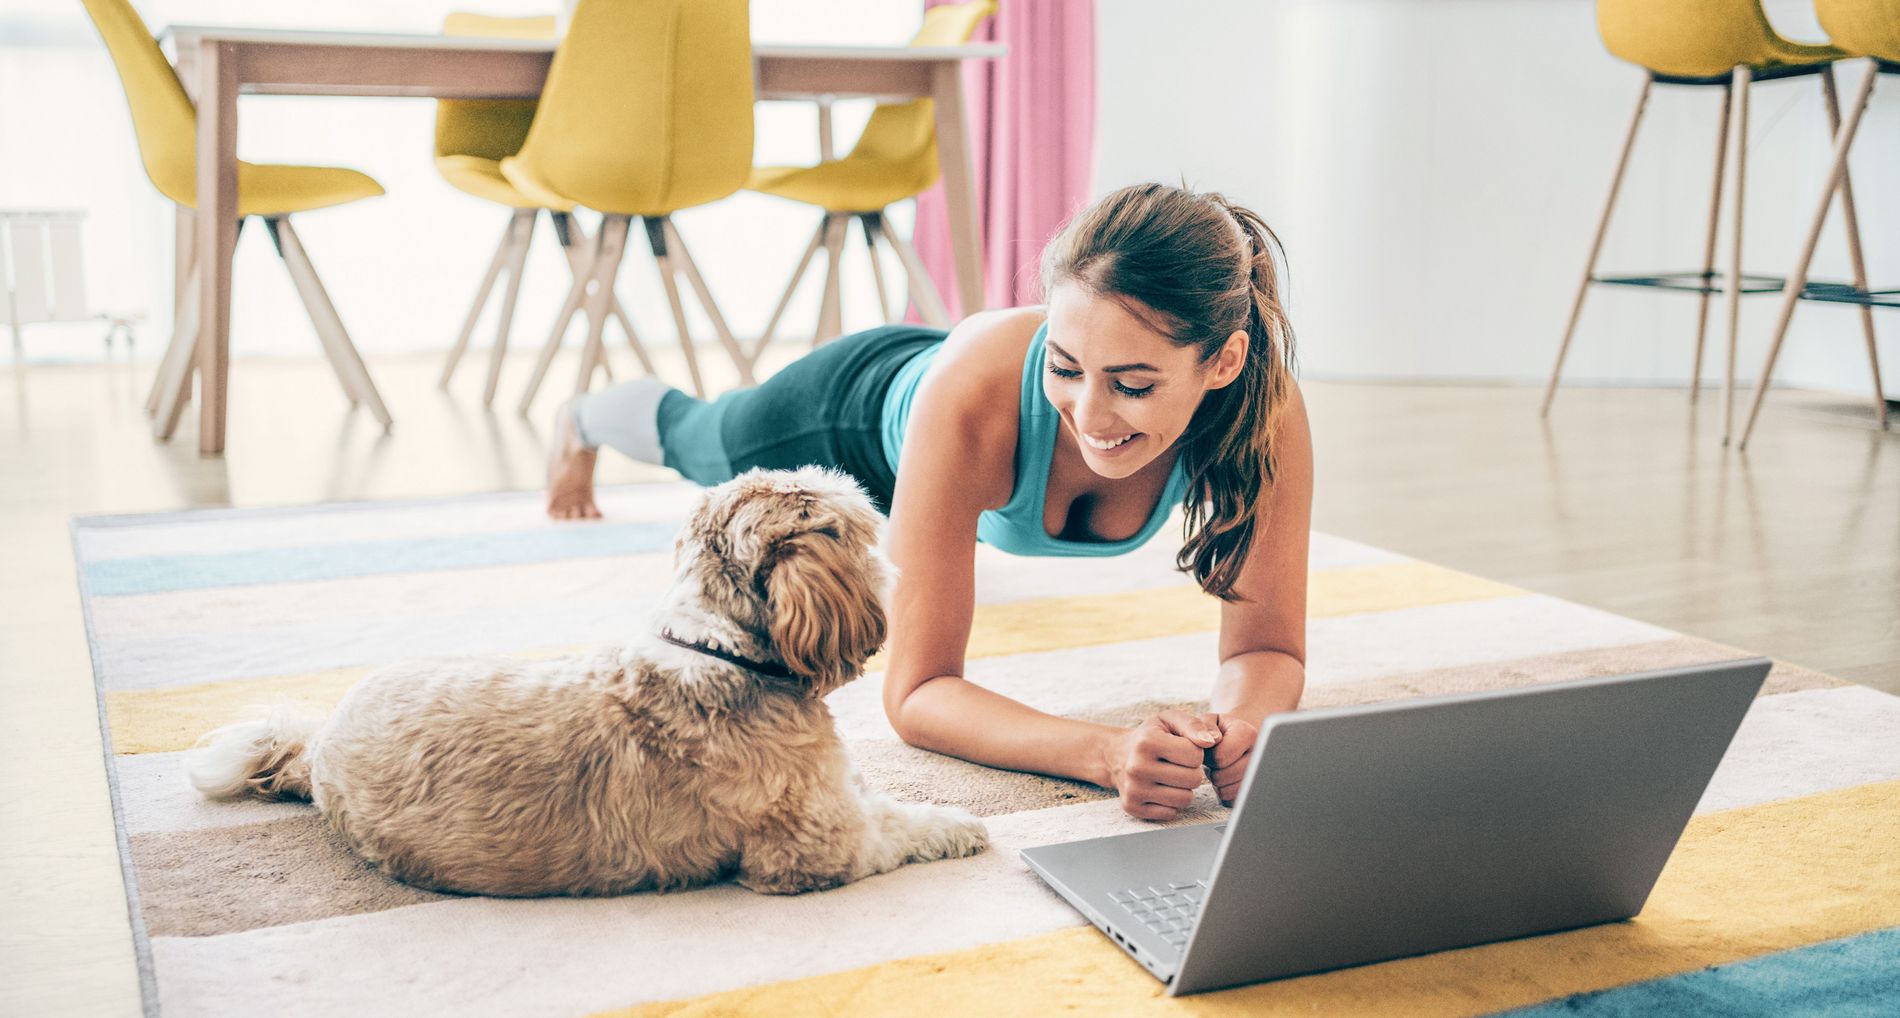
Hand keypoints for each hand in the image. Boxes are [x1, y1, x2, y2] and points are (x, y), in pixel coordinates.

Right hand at [1103, 710, 1219, 820]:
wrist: (1117, 755)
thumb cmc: (1150, 736)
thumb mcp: (1169, 721)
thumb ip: (1194, 725)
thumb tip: (1212, 741)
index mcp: (1147, 742)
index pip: (1195, 755)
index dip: (1195, 752)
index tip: (1182, 749)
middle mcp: (1137, 767)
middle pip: (1193, 779)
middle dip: (1192, 771)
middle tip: (1177, 765)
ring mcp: (1133, 790)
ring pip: (1184, 799)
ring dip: (1184, 789)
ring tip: (1171, 777)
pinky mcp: (1133, 807)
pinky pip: (1171, 813)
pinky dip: (1171, 803)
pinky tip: (1160, 789)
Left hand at [1199, 713, 1258, 806]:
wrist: (1239, 739)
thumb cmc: (1219, 730)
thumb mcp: (1208, 721)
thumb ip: (1200, 726)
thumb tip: (1209, 741)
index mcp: (1249, 734)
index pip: (1220, 757)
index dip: (1210, 756)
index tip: (1213, 748)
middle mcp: (1261, 755)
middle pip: (1224, 776)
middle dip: (1214, 769)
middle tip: (1218, 760)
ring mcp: (1264, 775)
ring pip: (1229, 792)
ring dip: (1219, 783)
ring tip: (1224, 768)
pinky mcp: (1259, 792)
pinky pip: (1233, 802)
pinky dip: (1225, 794)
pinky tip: (1228, 780)